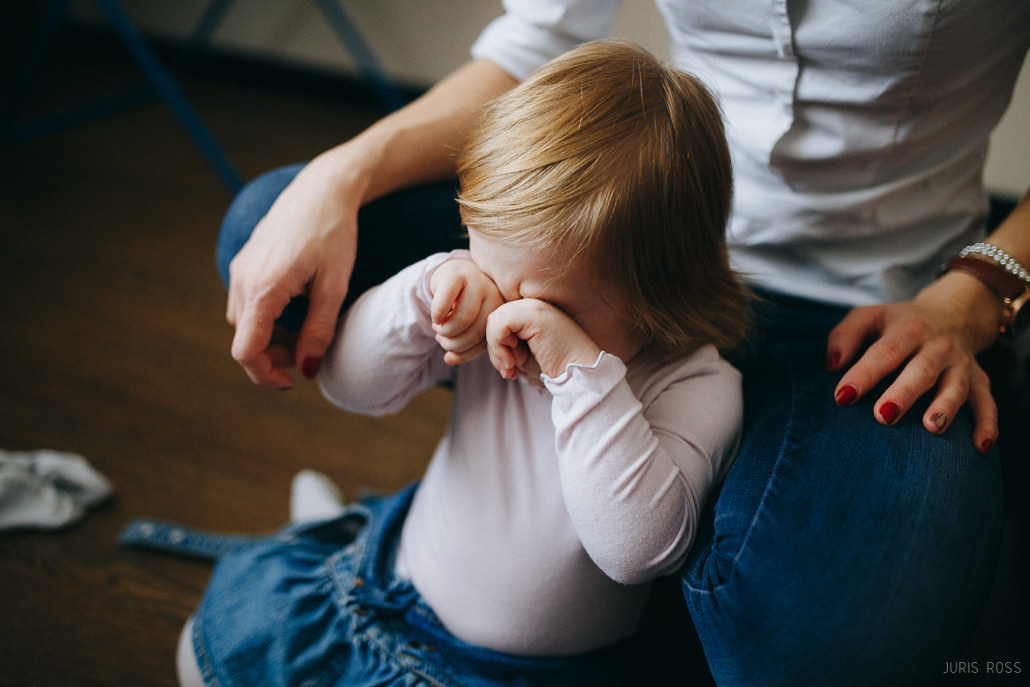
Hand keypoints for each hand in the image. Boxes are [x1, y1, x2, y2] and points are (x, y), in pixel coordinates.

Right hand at [226, 157, 359, 389]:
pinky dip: (265, 318)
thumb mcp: (334, 286)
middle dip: (273, 356)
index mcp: (264, 288)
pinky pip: (245, 304)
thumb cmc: (334, 234)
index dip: (264, 375)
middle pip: (244, 340)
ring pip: (243, 323)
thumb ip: (319, 331)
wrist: (322, 189)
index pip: (246, 350)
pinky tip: (294, 308)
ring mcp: (239, 270)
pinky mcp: (244, 263)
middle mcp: (242, 280)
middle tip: (310, 352)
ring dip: (268, 337)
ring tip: (305, 329)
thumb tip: (308, 370)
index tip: (291, 383)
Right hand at [429, 259, 504, 364]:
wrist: (452, 273)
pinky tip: (435, 318)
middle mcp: (493, 294)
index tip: (451, 354)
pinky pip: (445, 302)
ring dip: (444, 331)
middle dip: (453, 343)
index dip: (466, 353)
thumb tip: (449, 360)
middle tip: (441, 340)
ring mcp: (476, 281)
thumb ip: (469, 345)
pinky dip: (437, 316)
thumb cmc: (463, 305)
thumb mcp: (472, 324)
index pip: (487, 342)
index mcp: (501, 311)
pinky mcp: (455, 274)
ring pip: (462, 319)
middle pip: (476, 332)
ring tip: (438, 329)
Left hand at [486, 299, 601, 379]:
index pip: (501, 321)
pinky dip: (500, 346)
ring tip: (514, 367)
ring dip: (497, 350)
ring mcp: (534, 307)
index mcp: (533, 312)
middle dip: (495, 349)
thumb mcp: (525, 355)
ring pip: (494, 320)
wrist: (580, 375)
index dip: (498, 347)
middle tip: (509, 370)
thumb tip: (489, 346)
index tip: (510, 369)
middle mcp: (533, 304)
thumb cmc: (556, 368)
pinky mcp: (533, 315)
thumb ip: (507, 345)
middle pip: (495, 319)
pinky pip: (499, 324)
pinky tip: (516, 360)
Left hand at [825, 271, 1001, 452]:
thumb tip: (831, 366)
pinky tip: (980, 447)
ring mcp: (960, 364)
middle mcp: (937, 346)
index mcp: (907, 329)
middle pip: (922, 370)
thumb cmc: (897, 324)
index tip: (842, 396)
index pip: (884, 352)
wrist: (953, 313)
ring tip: (931, 428)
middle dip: (904, 394)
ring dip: (945, 408)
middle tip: (883, 416)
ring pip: (956, 387)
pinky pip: (987, 403)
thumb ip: (845, 337)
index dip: (864, 373)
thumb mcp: (868, 317)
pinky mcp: (980, 380)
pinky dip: (988, 424)